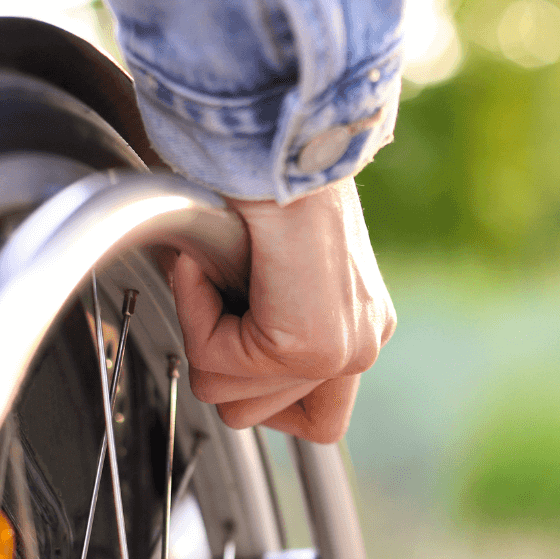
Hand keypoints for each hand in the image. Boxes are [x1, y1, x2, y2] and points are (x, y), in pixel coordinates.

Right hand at [170, 177, 395, 443]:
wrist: (273, 138)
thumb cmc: (261, 186)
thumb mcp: (272, 272)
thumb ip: (262, 328)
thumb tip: (216, 367)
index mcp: (359, 329)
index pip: (315, 420)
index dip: (254, 386)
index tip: (237, 328)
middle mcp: (362, 344)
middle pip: (260, 416)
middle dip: (220, 363)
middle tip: (224, 293)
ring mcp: (343, 350)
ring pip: (233, 404)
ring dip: (206, 335)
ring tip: (222, 274)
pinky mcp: (310, 345)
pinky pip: (218, 366)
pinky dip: (197, 314)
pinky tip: (211, 266)